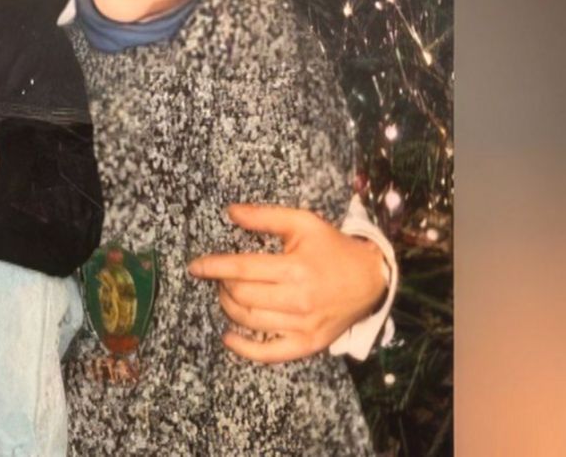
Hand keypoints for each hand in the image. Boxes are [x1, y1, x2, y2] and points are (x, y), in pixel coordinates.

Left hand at [187, 204, 386, 362]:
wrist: (371, 280)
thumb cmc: (332, 248)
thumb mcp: (303, 223)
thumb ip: (266, 217)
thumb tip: (231, 211)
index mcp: (295, 268)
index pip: (241, 269)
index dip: (213, 267)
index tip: (195, 266)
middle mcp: (298, 300)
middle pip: (241, 296)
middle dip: (222, 285)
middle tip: (221, 277)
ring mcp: (303, 326)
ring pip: (249, 321)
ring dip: (229, 307)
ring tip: (227, 295)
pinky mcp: (308, 344)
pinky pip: (269, 353)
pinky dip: (243, 348)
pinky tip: (228, 337)